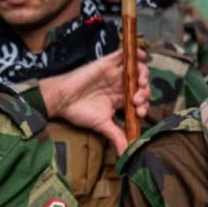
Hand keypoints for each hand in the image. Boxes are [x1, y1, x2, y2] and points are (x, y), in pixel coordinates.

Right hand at [37, 49, 152, 153]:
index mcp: (120, 99)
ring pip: (136, 70)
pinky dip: (136, 53)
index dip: (145, 106)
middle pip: (141, 85)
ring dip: (144, 76)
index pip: (140, 100)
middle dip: (145, 93)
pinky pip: (124, 53)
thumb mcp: (102, 125)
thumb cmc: (79, 112)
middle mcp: (119, 85)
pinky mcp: (107, 63)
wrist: (62, 99)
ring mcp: (114, 73)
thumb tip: (126, 154)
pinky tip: (142, 58)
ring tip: (140, 85)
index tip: (139, 113)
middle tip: (137, 101)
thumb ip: (116, 136)